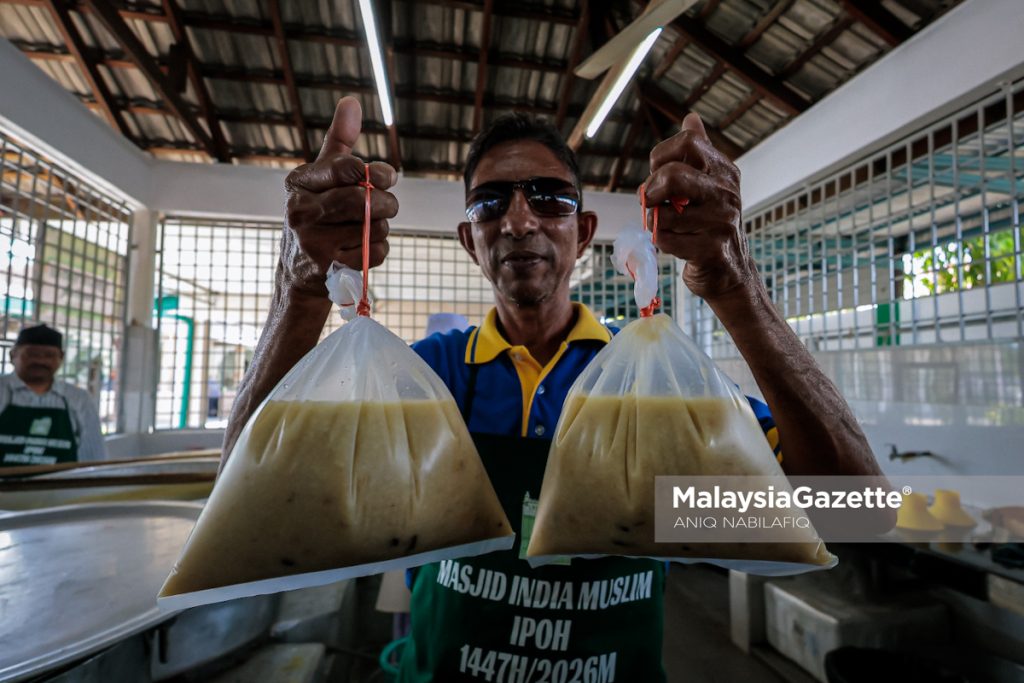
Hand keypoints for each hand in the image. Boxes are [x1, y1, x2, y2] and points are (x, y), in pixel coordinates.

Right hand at [280, 97, 397, 298]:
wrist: (300, 270)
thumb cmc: (318, 213)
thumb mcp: (322, 176)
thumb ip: (338, 141)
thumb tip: (351, 101)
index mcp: (299, 182)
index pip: (346, 168)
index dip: (375, 172)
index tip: (389, 177)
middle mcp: (300, 210)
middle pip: (362, 200)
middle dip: (385, 202)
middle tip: (388, 205)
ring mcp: (312, 241)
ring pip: (372, 227)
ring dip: (381, 228)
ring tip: (367, 229)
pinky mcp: (328, 267)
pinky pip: (374, 252)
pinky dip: (378, 251)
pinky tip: (363, 248)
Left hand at [640, 113, 756, 301]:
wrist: (731, 272)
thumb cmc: (711, 224)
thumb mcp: (710, 185)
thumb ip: (699, 152)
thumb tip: (691, 118)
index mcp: (725, 171)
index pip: (686, 143)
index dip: (661, 157)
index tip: (658, 175)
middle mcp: (727, 192)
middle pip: (672, 175)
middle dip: (652, 191)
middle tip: (654, 203)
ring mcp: (722, 222)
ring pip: (663, 214)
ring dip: (655, 223)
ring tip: (669, 227)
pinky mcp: (711, 250)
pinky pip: (665, 239)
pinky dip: (661, 243)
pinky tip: (677, 245)